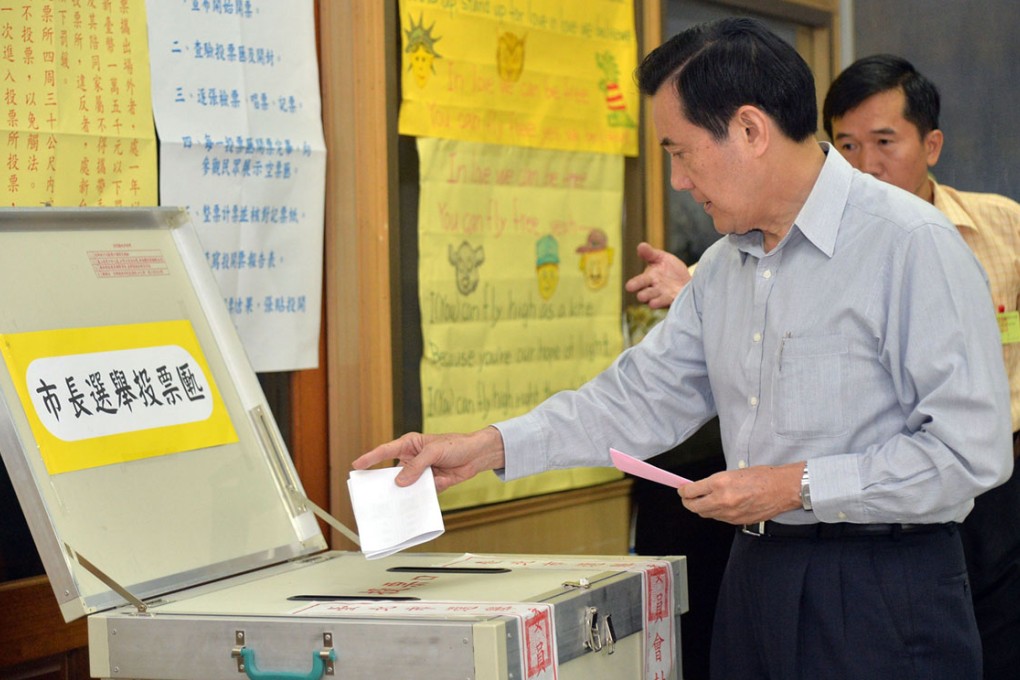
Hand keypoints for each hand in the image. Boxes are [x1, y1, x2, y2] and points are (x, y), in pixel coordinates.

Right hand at [352, 427, 505, 492]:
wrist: (477, 455)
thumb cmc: (456, 445)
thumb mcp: (434, 452)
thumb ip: (417, 466)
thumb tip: (400, 482)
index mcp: (410, 445)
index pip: (386, 451)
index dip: (370, 458)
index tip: (357, 466)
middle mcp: (412, 459)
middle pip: (394, 473)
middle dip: (386, 484)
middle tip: (374, 495)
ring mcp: (421, 473)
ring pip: (407, 486)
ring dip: (405, 494)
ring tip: (395, 507)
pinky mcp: (431, 484)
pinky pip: (422, 493)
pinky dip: (424, 496)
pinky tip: (425, 498)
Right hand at [624, 242, 691, 308]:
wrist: (686, 280)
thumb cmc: (670, 269)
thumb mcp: (661, 258)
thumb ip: (650, 253)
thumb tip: (641, 246)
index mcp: (648, 278)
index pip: (639, 282)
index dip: (634, 284)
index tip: (629, 287)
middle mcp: (654, 290)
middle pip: (646, 294)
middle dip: (644, 295)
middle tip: (641, 296)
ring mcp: (664, 296)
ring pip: (657, 301)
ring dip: (655, 302)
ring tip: (652, 303)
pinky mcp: (675, 301)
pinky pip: (671, 303)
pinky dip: (670, 303)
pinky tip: (671, 299)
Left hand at [678, 462, 803, 524]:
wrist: (782, 489)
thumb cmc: (762, 477)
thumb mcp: (733, 473)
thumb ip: (714, 482)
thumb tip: (700, 487)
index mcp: (719, 483)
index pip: (691, 491)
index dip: (683, 491)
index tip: (682, 489)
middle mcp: (722, 500)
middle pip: (694, 507)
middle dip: (688, 502)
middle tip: (687, 497)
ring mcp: (729, 513)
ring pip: (706, 514)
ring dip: (702, 508)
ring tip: (704, 500)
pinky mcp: (737, 521)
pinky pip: (720, 518)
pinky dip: (716, 512)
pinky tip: (720, 505)